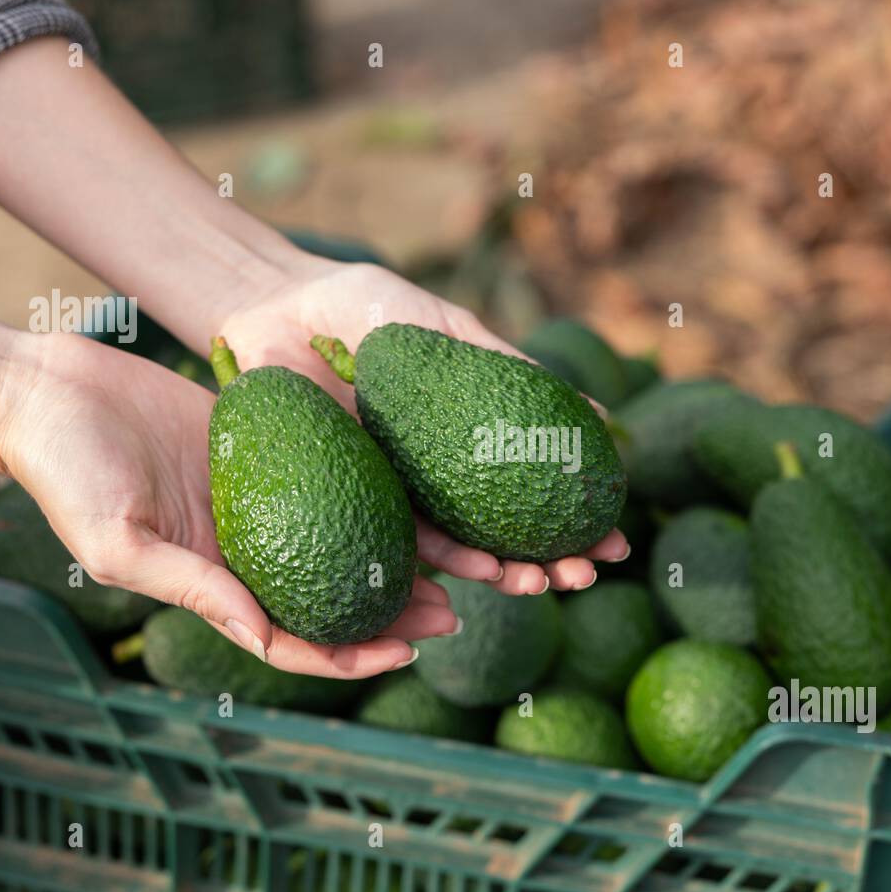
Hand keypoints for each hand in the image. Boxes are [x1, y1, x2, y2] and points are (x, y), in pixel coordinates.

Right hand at [0, 332, 456, 676]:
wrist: (51, 392)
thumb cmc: (67, 473)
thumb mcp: (119, 541)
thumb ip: (193, 588)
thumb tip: (261, 635)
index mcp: (216, 583)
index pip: (294, 636)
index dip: (349, 654)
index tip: (407, 652)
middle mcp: (248, 547)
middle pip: (337, 592)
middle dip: (396, 611)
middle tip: (455, 612)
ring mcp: (262, 498)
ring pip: (349, 535)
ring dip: (402, 554)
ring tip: (462, 562)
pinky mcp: (269, 446)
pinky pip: (336, 470)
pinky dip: (378, 485)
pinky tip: (424, 487)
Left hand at [215, 257, 630, 594]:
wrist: (277, 306)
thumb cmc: (365, 308)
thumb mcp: (449, 332)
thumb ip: (510, 370)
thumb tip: (599, 415)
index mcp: (463, 443)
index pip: (530, 495)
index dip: (575, 525)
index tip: (613, 541)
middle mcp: (433, 479)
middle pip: (502, 535)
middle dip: (549, 564)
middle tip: (586, 575)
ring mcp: (392, 495)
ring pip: (455, 551)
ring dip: (503, 576)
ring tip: (541, 584)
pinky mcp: (346, 502)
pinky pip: (396, 542)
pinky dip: (439, 564)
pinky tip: (477, 577)